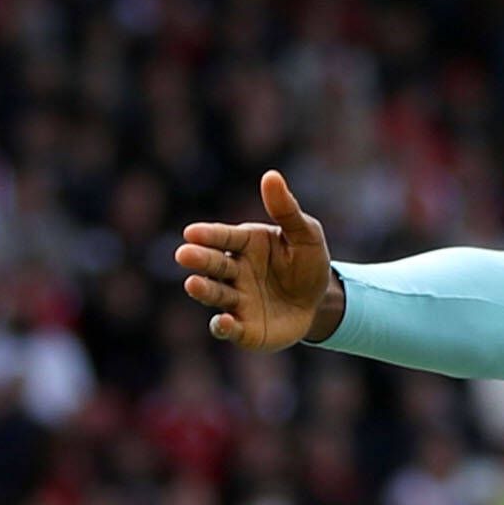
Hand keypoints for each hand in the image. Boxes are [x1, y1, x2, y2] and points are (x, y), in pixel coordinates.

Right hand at [175, 169, 340, 350]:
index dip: (208, 235)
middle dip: (199, 259)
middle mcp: (235, 271)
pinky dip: (222, 326)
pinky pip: (229, 328)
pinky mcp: (244, 328)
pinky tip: (222, 322)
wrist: (319, 302)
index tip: (191, 232)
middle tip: (184, 254)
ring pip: (216, 294)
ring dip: (204, 289)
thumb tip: (271, 175)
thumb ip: (287, 210)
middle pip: (213, 264)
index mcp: (245, 244)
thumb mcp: (306, 235)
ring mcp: (237, 300)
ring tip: (193, 283)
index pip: (224, 237)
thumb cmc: (308, 262)